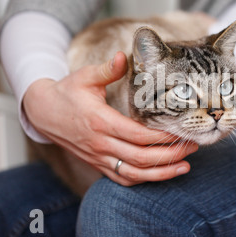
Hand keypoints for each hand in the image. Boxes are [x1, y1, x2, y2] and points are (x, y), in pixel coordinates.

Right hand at [23, 52, 197, 185]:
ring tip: (185, 166)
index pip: (138, 136)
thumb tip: (123, 55)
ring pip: (133, 173)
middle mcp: (100, 144)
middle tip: (192, 146)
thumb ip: (107, 68)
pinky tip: (160, 175)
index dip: (163, 137)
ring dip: (161, 173)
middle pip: (141, 157)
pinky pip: (121, 178)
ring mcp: (98, 157)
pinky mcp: (97, 164)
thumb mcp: (85, 77)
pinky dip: (142, 180)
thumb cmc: (67, 92)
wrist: (43, 112)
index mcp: (100, 122)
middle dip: (170, 155)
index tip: (181, 132)